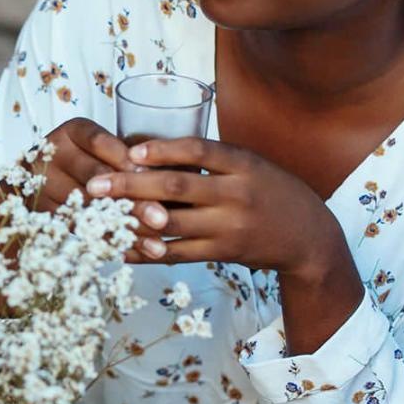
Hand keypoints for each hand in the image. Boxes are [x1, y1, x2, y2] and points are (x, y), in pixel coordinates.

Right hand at [26, 119, 167, 246]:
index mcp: (73, 131)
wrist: (36, 176)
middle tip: (161, 218)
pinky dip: (108, 239)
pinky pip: (79, 226)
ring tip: (154, 244)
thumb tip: (165, 177)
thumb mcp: (103, 149)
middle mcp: (54, 152)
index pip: (100, 143)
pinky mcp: (43, 209)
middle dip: (132, 199)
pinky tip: (133, 251)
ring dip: (124, 226)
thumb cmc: (86, 160)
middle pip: (95, 176)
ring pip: (89, 206)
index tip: (154, 180)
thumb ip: (128, 158)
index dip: (127, 162)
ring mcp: (44, 182)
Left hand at [83, 137, 344, 275]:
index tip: (129, 151)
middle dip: (130, 186)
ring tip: (99, 216)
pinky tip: (122, 247)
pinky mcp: (223, 253)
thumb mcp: (252, 166)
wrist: (309, 237)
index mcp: (244, 164)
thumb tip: (154, 150)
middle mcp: (237, 194)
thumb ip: (213, 159)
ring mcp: (230, 227)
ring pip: (172, 223)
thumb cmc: (272, 192)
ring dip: (131, 220)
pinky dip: (147, 251)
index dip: (162, 150)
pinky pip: (177, 253)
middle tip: (94, 185)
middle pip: (176, 187)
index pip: (199, 150)